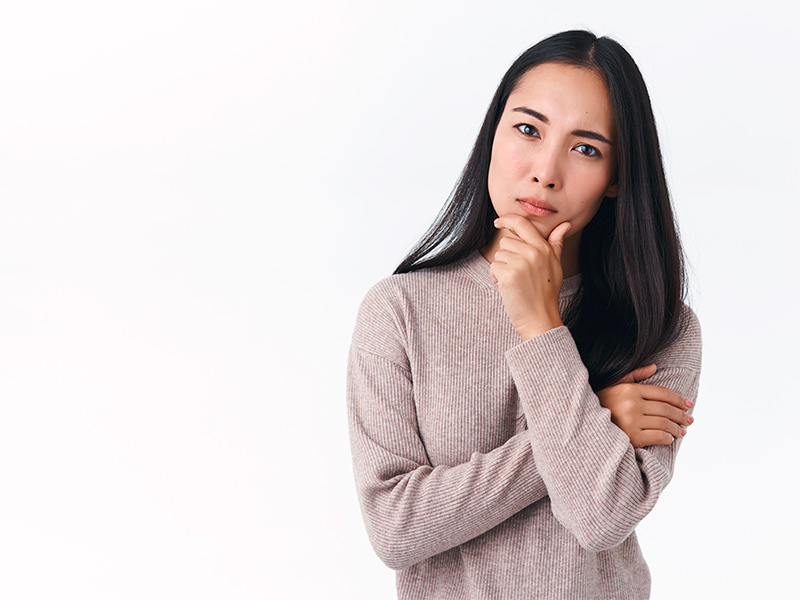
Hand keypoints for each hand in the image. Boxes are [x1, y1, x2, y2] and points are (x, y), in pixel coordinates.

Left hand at [490, 215, 571, 339]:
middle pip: (506, 241)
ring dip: (502, 268)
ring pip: (499, 255)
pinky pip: (494, 267)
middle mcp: (533, 253)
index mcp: (543, 248)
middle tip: (519, 274)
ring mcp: (520, 263)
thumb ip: (556, 244)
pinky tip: (508, 288)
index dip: (507, 220)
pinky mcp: (508, 275)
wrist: (540, 319)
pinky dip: (497, 278)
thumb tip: (565, 225)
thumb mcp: (555, 266)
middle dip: (508, 256)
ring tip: (515, 282)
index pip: (522, 224)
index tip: (498, 222)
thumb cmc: (547, 293)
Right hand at [597, 363, 694, 447]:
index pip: (662, 393)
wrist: (586, 423)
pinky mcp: (632, 437)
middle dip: (681, 415)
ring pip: (664, 423)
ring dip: (677, 428)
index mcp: (630, 390)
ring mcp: (632, 421)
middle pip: (666, 409)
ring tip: (682, 431)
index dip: (678, 399)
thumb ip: (635, 375)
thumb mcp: (615, 384)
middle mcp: (632, 404)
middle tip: (690, 419)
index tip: (688, 404)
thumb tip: (654, 367)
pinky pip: (657, 437)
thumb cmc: (601, 402)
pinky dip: (667, 438)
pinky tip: (670, 439)